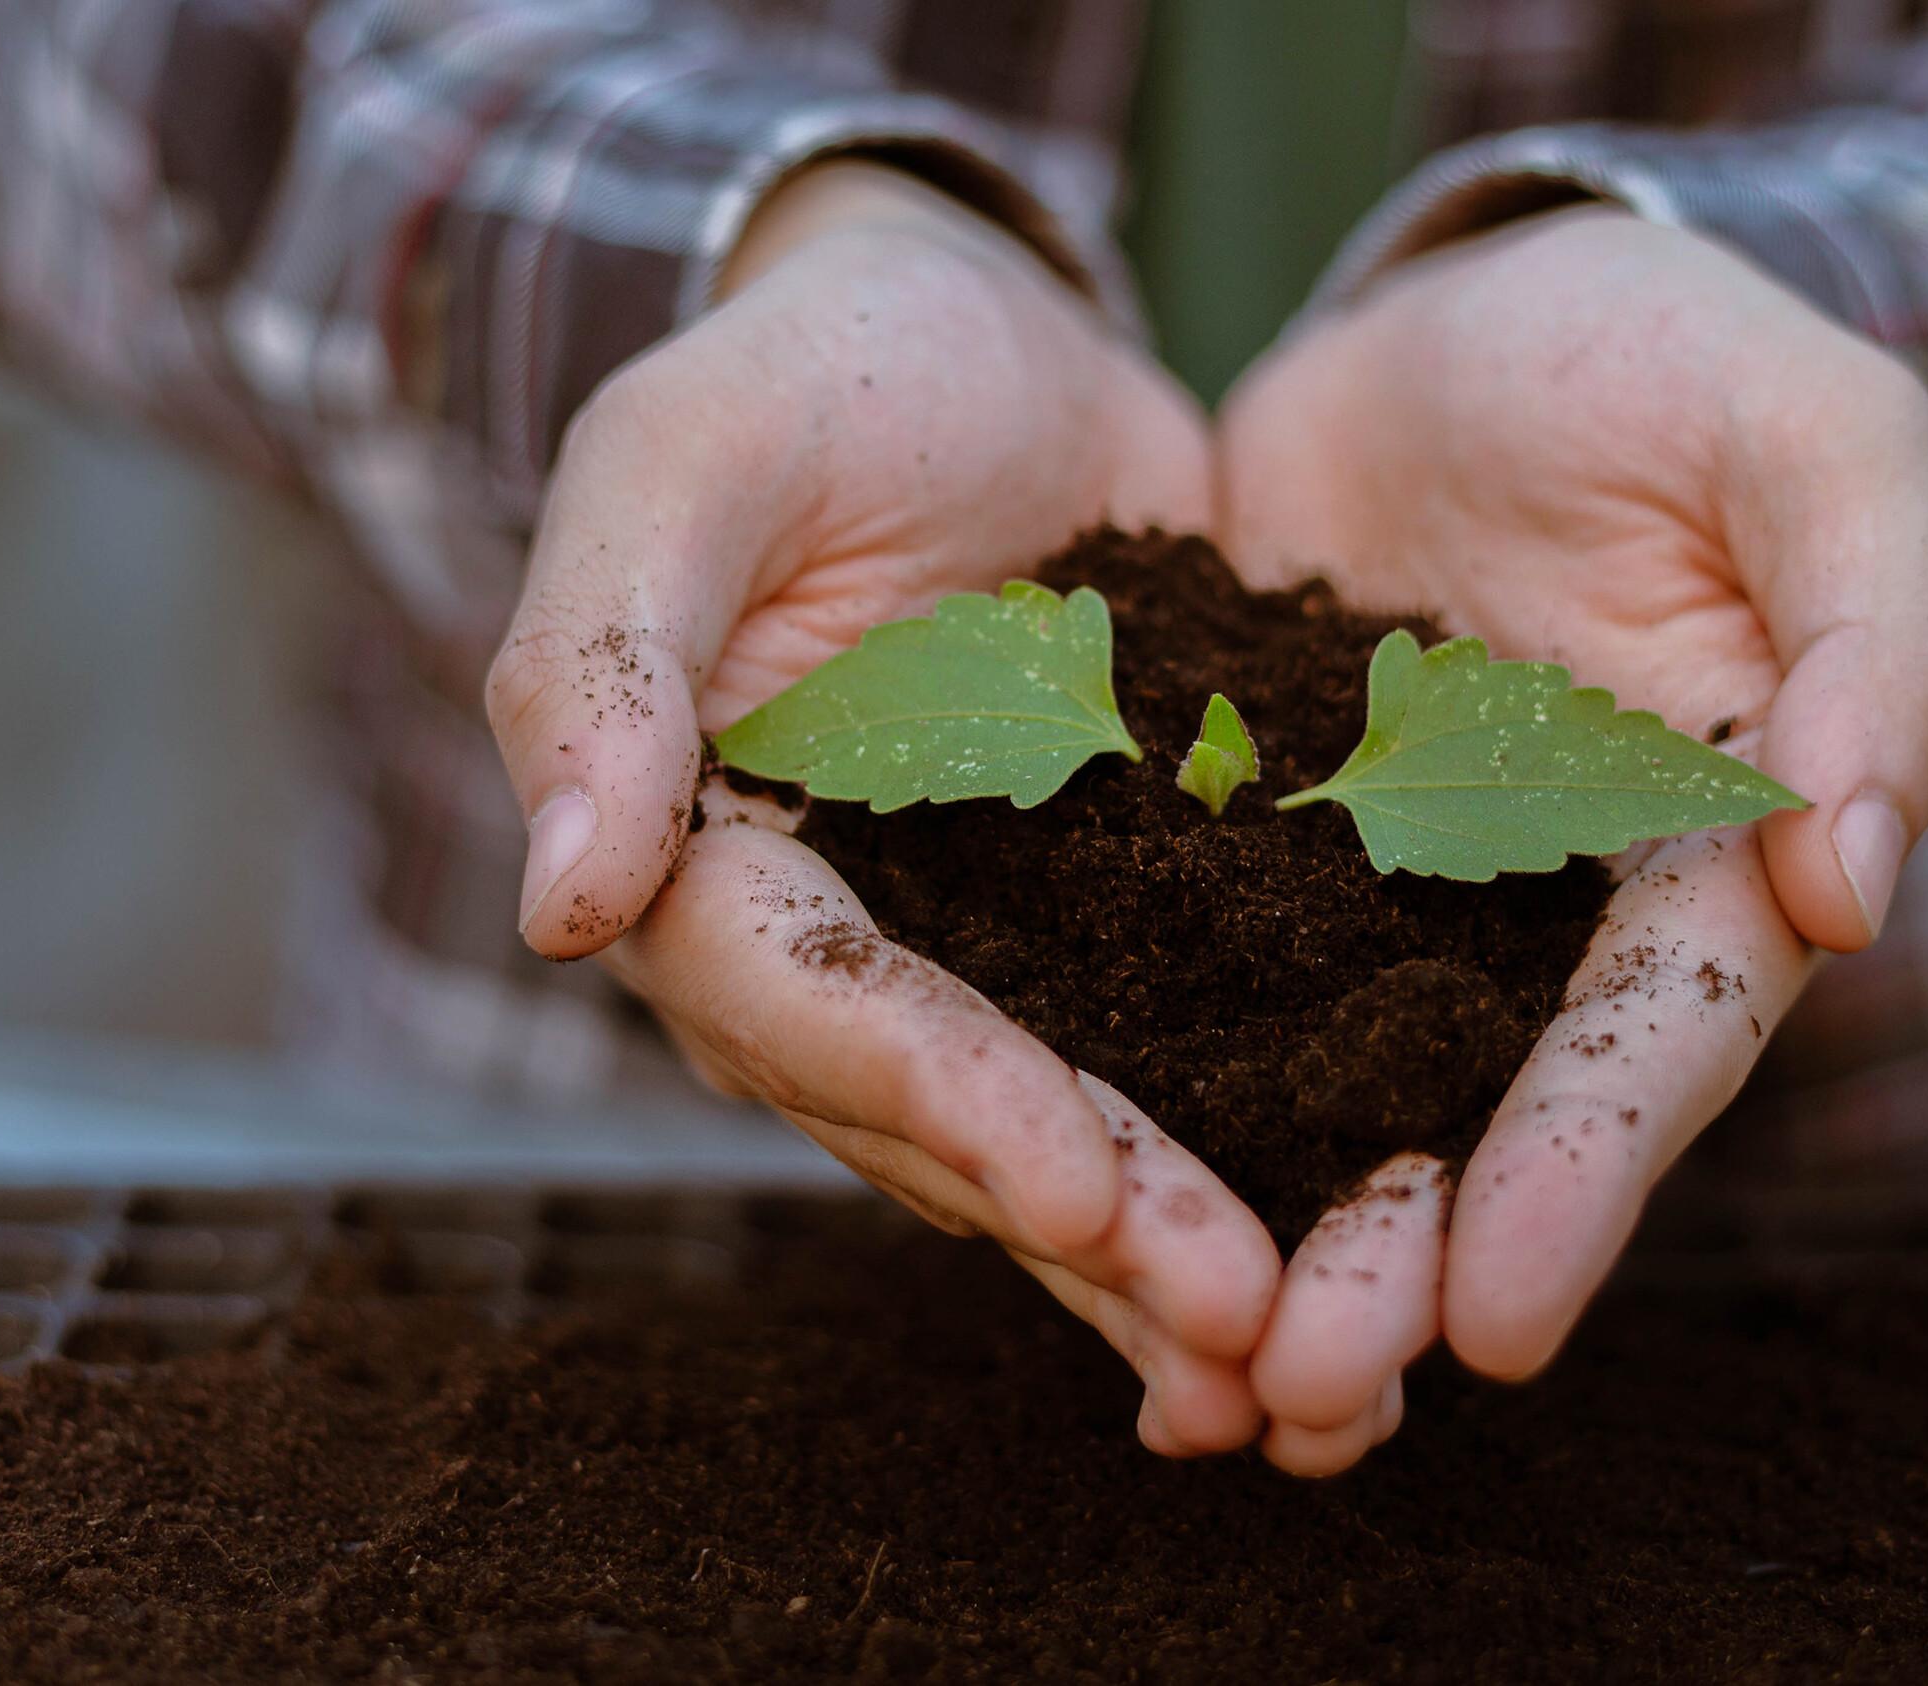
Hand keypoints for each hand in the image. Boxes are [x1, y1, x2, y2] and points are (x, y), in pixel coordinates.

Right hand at [484, 161, 1278, 1455]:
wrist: (979, 332)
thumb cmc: (808, 371)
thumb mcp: (683, 459)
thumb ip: (601, 660)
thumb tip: (557, 909)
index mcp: (701, 861)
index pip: (806, 1007)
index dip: (936, 1099)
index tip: (1076, 1185)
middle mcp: (839, 949)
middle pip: (946, 1119)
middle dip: (1095, 1224)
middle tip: (1251, 1322)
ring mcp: (987, 955)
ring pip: (1070, 1132)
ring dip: (1176, 1253)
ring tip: (1313, 1362)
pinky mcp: (1123, 931)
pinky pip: (1187, 1059)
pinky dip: (1260, 1158)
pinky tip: (1369, 1250)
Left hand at [1214, 208, 1927, 1472]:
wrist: (1476, 302)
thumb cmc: (1687, 359)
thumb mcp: (1823, 443)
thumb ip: (1878, 643)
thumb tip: (1849, 879)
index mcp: (1709, 855)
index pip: (1657, 1040)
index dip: (1582, 1176)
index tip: (1497, 1317)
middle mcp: (1540, 913)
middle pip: (1473, 1113)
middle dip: (1396, 1263)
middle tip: (1303, 1395)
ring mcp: (1378, 890)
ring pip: (1317, 1087)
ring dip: (1261, 1228)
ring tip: (1183, 1377)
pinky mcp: (1236, 841)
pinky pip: (1173, 971)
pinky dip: (1133, 1085)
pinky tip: (1050, 1196)